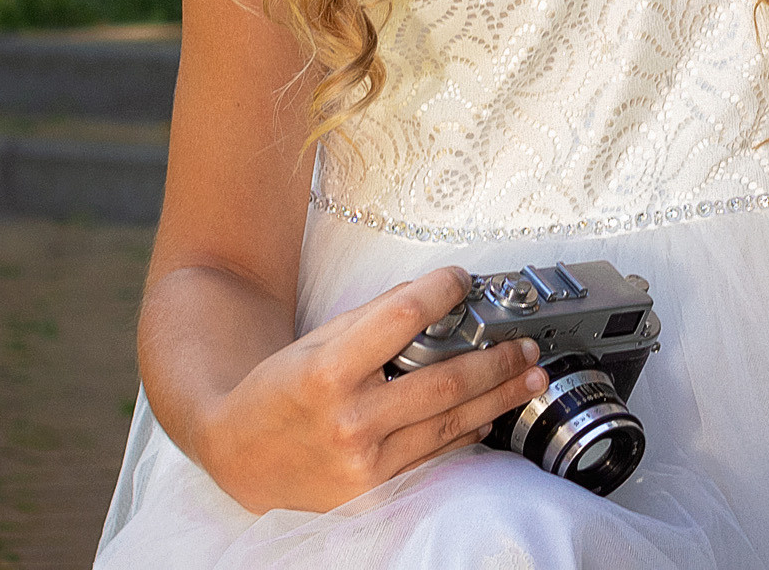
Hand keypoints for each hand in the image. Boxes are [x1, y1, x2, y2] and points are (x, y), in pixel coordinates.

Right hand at [191, 267, 551, 514]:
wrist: (238, 454)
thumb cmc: (280, 390)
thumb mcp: (316, 341)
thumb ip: (373, 319)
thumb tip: (433, 294)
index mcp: (328, 370)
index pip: (402, 317)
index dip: (441, 291)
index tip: (463, 279)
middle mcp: (349, 419)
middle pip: (445, 380)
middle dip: (498, 359)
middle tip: (527, 344)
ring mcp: (364, 460)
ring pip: (451, 421)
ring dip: (500, 396)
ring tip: (530, 376)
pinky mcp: (373, 489)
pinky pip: (434, 454)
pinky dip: (467, 431)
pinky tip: (490, 415)